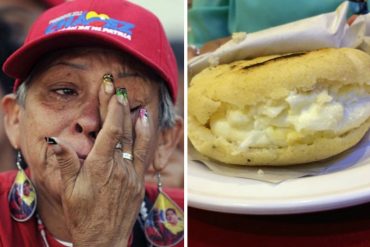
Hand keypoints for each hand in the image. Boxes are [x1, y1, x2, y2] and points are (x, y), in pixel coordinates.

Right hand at [48, 83, 151, 245]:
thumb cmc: (83, 215)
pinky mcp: (139, 180)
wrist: (104, 238)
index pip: (109, 130)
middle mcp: (119, 167)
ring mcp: (132, 174)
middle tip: (116, 86)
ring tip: (133, 99)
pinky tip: (145, 123)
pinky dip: (145, 135)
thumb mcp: (69, 190)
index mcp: (100, 167)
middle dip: (119, 105)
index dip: (111, 108)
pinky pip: (144, 153)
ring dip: (134, 117)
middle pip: (121, 130)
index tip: (111, 90)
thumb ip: (65, 163)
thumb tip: (55, 140)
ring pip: (135, 139)